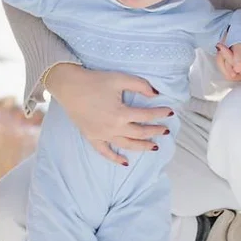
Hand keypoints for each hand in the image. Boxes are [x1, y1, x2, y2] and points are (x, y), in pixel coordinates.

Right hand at [44, 63, 172, 167]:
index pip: (146, 116)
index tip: (170, 112)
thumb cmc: (94, 81)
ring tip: (154, 147)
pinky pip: (105, 152)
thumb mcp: (119, 78)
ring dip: (142, 147)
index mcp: (121, 113)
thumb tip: (155, 94)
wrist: (69, 86)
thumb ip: (140, 85)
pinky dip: (115, 158)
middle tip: (165, 131)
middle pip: (140, 133)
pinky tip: (125, 162)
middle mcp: (113, 128)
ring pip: (127, 145)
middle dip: (155, 132)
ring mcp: (102, 135)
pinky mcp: (92, 137)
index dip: (160, 114)